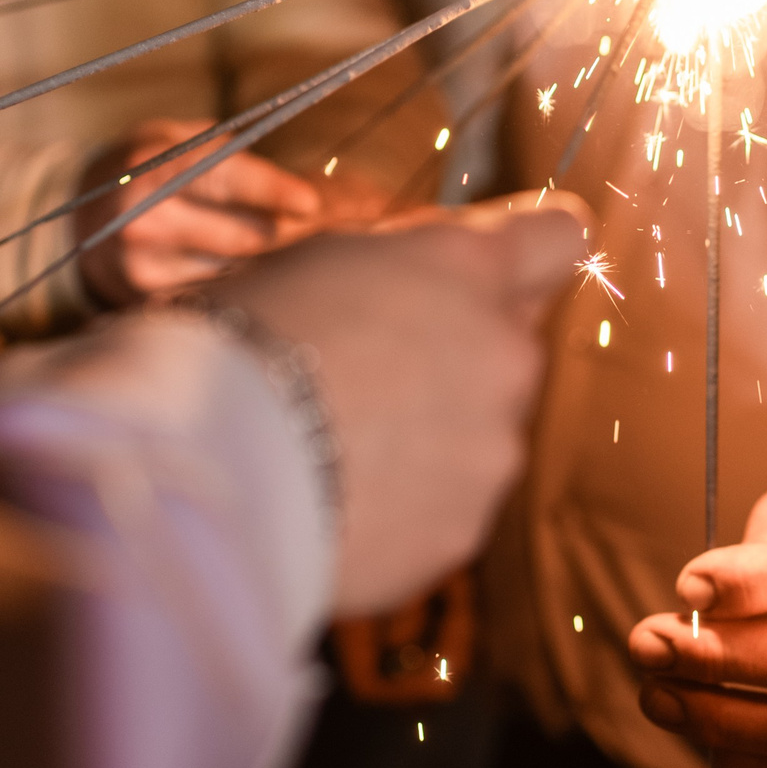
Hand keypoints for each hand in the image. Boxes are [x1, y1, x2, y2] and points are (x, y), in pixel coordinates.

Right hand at [77, 119, 325, 305]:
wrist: (76, 217)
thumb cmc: (149, 166)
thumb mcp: (178, 141)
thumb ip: (231, 157)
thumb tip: (310, 183)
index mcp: (154, 166)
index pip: (221, 179)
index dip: (269, 190)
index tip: (312, 202)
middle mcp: (145, 219)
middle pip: (241, 236)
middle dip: (300, 231)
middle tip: (352, 224)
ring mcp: (144, 267)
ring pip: (237, 272)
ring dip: (286, 263)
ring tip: (331, 249)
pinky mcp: (147, 302)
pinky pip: (217, 295)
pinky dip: (255, 286)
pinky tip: (284, 278)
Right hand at [198, 198, 586, 615]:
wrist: (207, 469)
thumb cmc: (240, 340)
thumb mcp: (318, 257)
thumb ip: (405, 264)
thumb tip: (438, 272)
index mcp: (468, 269)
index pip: (559, 237)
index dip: (526, 252)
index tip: (495, 270)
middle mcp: (504, 354)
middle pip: (509, 345)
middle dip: (459, 354)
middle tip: (367, 372)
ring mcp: (493, 450)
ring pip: (481, 431)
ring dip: (432, 435)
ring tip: (336, 448)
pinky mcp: (466, 530)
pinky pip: (446, 506)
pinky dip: (406, 504)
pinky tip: (336, 499)